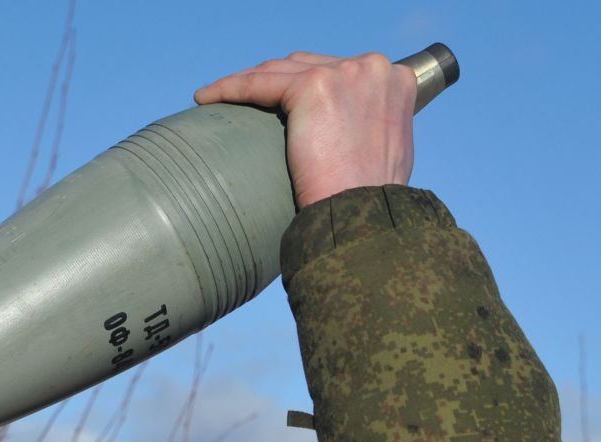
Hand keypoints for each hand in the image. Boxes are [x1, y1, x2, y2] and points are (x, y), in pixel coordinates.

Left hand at [193, 52, 415, 208]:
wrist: (363, 217)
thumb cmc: (369, 200)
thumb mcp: (383, 150)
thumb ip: (366, 126)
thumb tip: (343, 132)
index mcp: (393, 80)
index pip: (335, 71)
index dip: (302, 83)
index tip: (280, 101)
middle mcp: (372, 68)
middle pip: (306, 64)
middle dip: (273, 81)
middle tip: (245, 102)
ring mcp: (344, 74)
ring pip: (279, 71)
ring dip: (247, 82)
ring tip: (219, 100)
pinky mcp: (313, 87)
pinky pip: (259, 83)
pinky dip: (230, 89)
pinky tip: (207, 99)